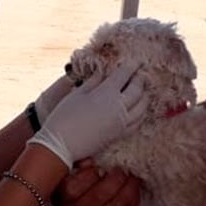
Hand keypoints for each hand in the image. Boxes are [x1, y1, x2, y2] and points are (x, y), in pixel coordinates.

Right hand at [28, 63, 146, 168]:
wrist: (61, 144)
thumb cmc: (64, 117)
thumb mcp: (77, 94)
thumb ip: (93, 81)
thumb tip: (102, 72)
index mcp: (106, 93)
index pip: (124, 75)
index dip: (132, 66)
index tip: (136, 62)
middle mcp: (118, 107)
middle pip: (137, 90)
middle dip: (140, 80)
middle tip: (139, 75)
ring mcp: (121, 122)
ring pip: (142, 107)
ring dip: (144, 97)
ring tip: (141, 91)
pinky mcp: (119, 134)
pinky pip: (137, 122)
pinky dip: (141, 114)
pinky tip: (138, 110)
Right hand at [53, 158, 139, 205]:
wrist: (76, 205)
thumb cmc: (76, 183)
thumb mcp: (73, 169)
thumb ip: (79, 164)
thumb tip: (90, 162)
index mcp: (63, 197)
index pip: (74, 188)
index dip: (89, 175)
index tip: (98, 165)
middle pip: (98, 197)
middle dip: (115, 180)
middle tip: (122, 170)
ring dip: (129, 192)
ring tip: (132, 180)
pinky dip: (132, 205)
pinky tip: (133, 194)